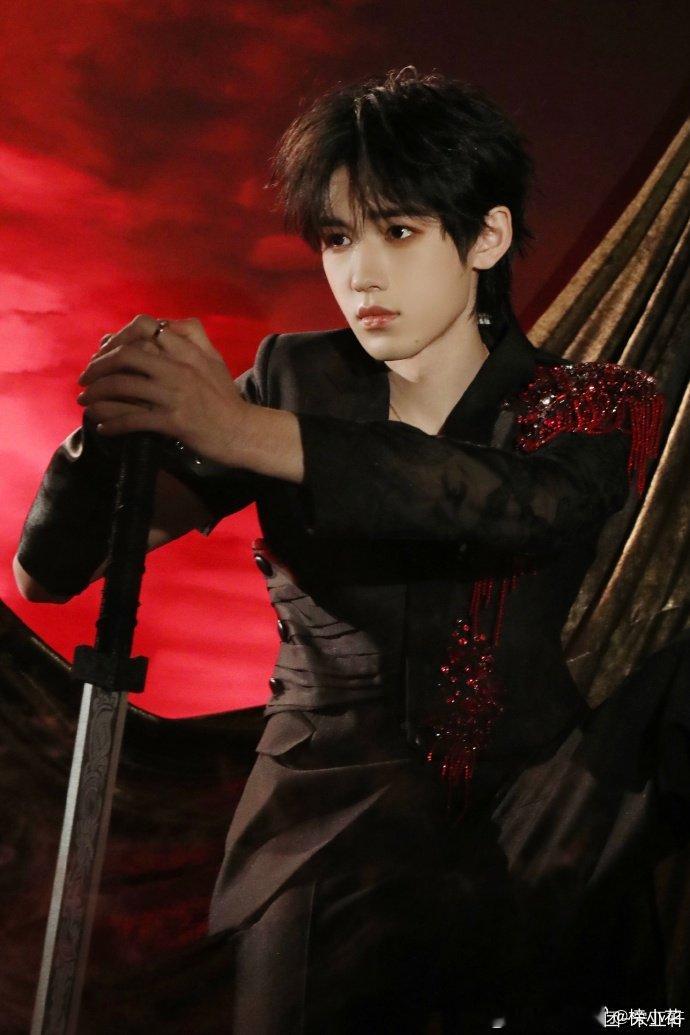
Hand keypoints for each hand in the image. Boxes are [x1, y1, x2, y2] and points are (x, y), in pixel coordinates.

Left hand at [77, 314, 248, 463]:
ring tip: (86, 403)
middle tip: (86, 379)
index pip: (144, 328)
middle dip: (98, 366)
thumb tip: (160, 324)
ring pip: (124, 387)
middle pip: (126, 355)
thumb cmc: (226, 399)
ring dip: (97, 396)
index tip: (104, 351)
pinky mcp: (174, 421)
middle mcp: (181, 367)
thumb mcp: (214, 359)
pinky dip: (113, 424)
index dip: (117, 337)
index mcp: (189, 349)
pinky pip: (133, 419)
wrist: (243, 432)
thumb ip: (192, 336)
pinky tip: (104, 429)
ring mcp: (176, 394)